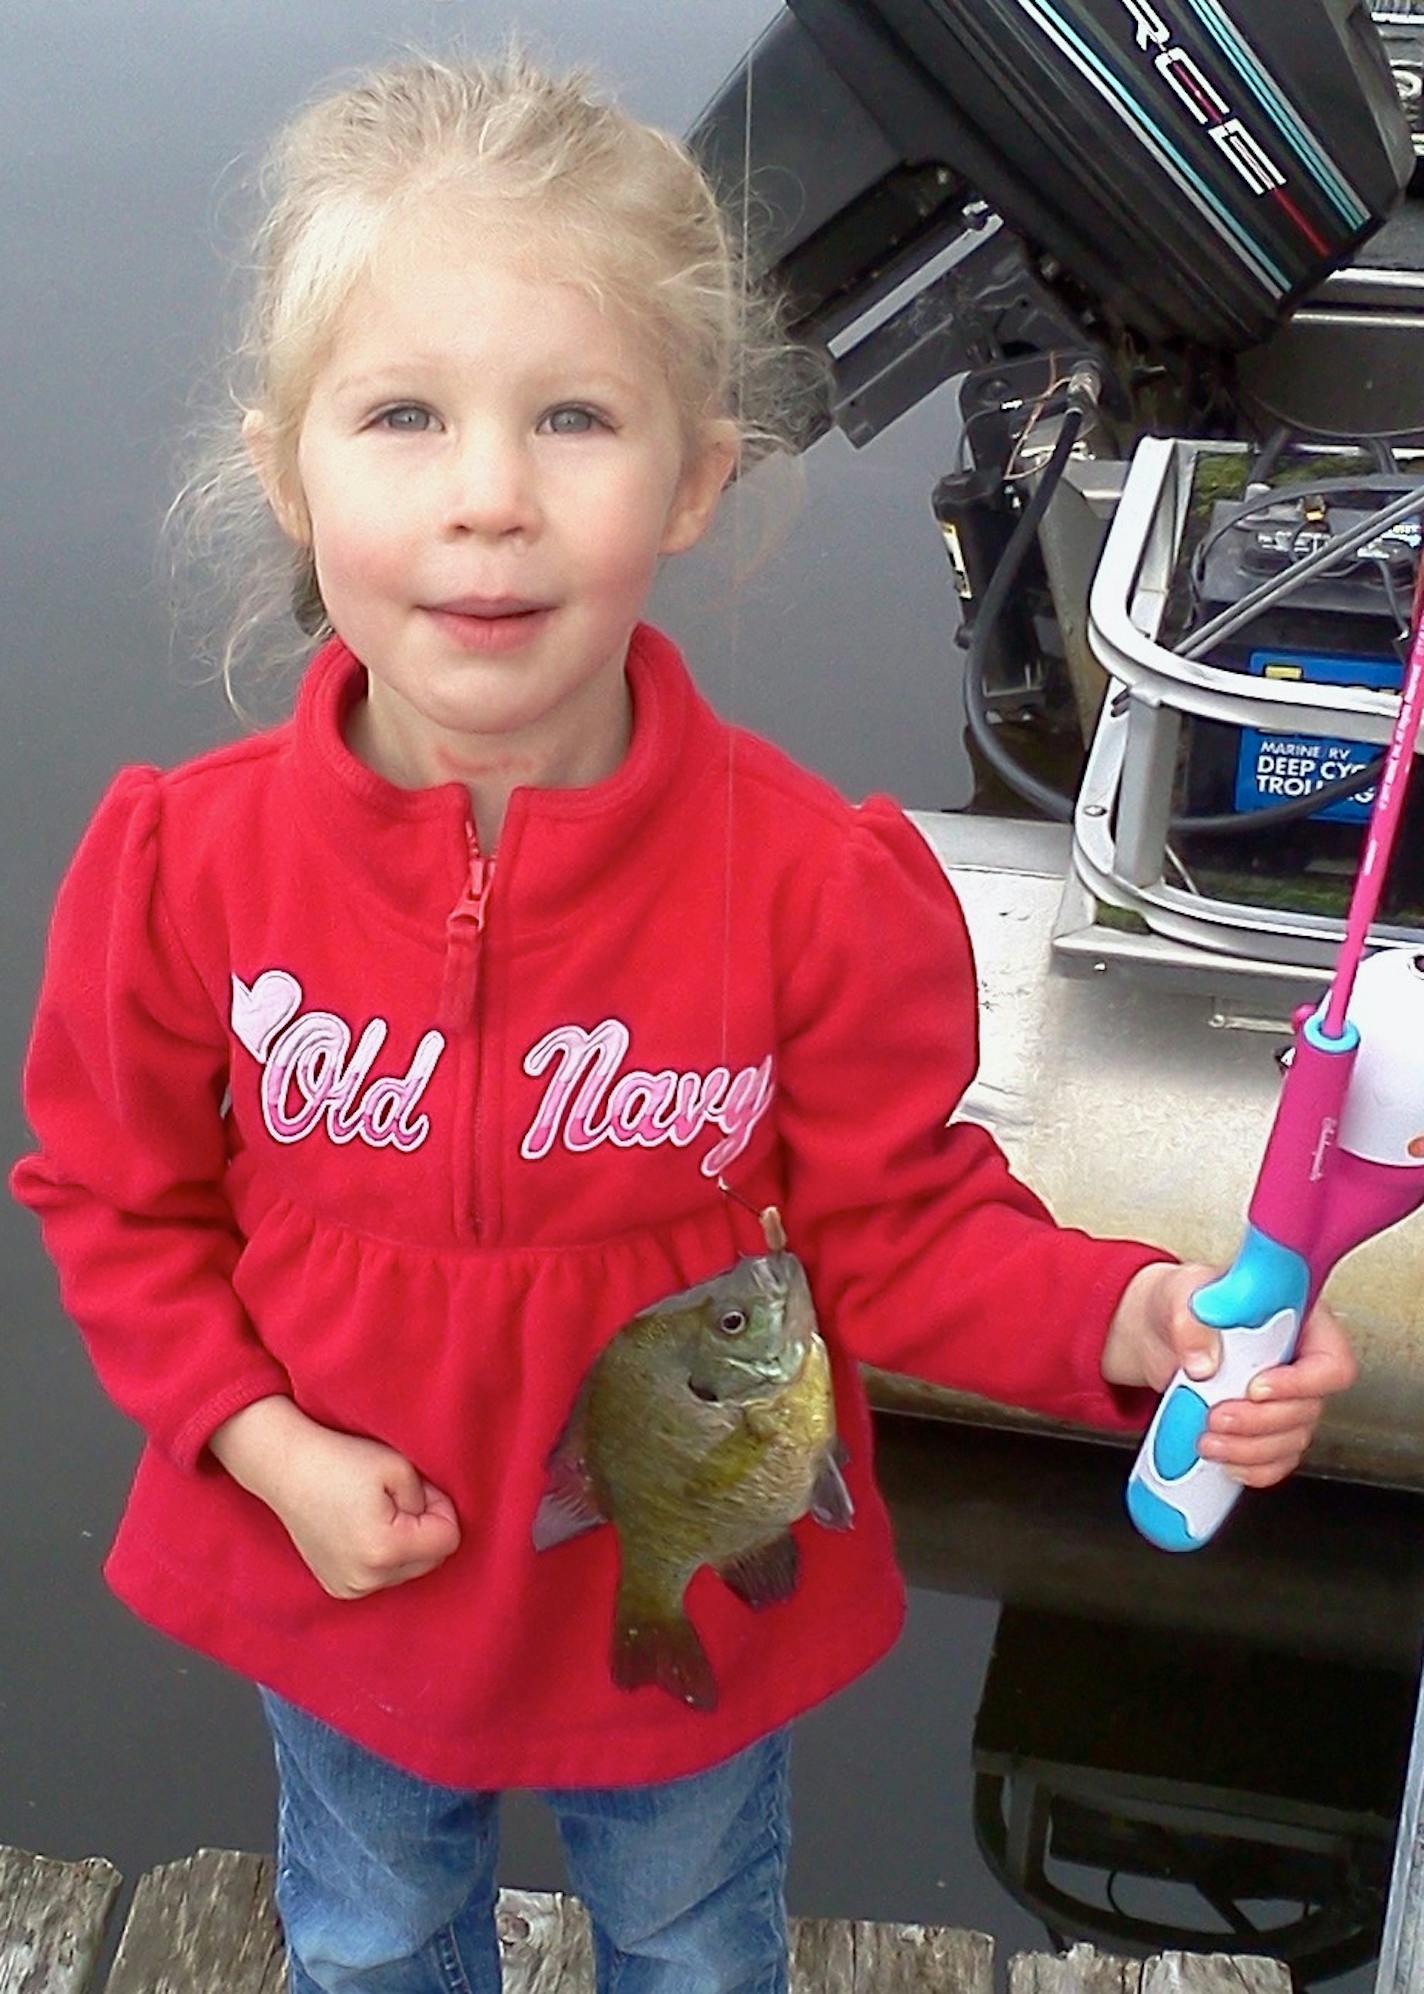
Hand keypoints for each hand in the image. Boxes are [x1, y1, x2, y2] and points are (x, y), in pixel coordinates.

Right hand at [210, 1397, 460, 1598]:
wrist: (287, 1468)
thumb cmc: (342, 1460)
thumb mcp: (401, 1467)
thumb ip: (433, 1500)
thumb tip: (438, 1526)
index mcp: (385, 1550)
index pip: (449, 1539)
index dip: (440, 1507)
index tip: (415, 1488)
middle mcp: (366, 1580)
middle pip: (431, 1560)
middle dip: (424, 1529)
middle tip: (395, 1497)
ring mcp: (350, 1588)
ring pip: (408, 1570)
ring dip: (404, 1544)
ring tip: (375, 1512)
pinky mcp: (339, 1588)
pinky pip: (382, 1576)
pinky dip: (382, 1555)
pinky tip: (361, 1529)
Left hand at [1101, 1261, 1357, 1486]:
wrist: (1158, 1330)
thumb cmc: (1180, 1301)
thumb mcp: (1178, 1294)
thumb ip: (1191, 1320)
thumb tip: (1203, 1361)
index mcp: (1296, 1320)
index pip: (1331, 1361)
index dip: (1302, 1384)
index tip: (1255, 1388)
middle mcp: (1298, 1361)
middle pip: (1309, 1408)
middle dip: (1260, 1421)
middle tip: (1217, 1416)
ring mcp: (1284, 1398)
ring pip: (1292, 1440)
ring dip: (1250, 1449)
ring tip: (1207, 1440)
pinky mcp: (1264, 1426)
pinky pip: (1276, 1460)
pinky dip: (1252, 1468)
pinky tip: (1224, 1460)